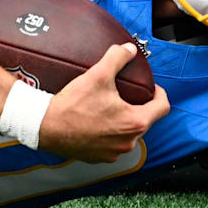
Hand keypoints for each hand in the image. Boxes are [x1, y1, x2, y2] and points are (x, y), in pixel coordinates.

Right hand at [38, 42, 169, 162]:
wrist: (45, 127)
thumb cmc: (73, 105)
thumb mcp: (98, 75)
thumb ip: (117, 58)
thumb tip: (129, 49)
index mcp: (135, 122)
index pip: (162, 107)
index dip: (159, 93)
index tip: (151, 88)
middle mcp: (128, 142)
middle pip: (145, 120)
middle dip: (138, 106)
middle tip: (125, 94)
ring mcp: (113, 153)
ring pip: (127, 133)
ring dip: (123, 120)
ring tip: (109, 106)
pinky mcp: (98, 158)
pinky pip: (112, 144)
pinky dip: (108, 133)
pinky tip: (96, 121)